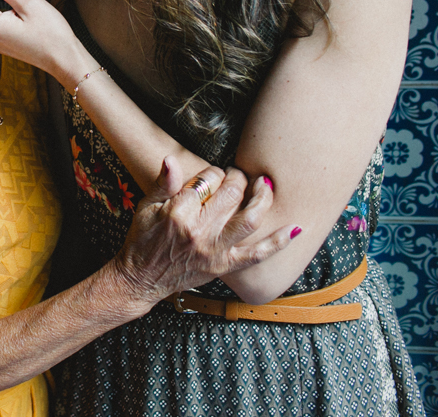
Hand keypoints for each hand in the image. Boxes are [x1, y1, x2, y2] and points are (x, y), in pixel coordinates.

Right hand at [112, 157, 297, 304]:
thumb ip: (163, 183)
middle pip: (231, 194)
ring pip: (249, 219)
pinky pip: (258, 255)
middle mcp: (199, 231)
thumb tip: (171, 159)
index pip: (208, 180)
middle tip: (238, 175)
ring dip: (263, 199)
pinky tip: (295, 228)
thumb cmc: (141, 240)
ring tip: (266, 185)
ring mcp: (214, 250)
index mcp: (179, 212)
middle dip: (238, 178)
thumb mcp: (145, 207)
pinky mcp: (223, 266)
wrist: (141, 279)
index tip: (213, 173)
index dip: (214, 171)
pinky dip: (279, 242)